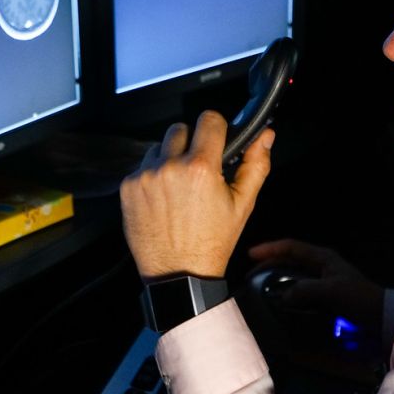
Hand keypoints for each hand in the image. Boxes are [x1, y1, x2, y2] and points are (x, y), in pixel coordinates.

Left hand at [120, 110, 274, 280]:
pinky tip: (163, 198)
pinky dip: (152, 176)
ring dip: (168, 159)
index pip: (209, 120)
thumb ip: (255, 165)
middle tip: (197, 170)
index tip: (217, 140)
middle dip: (191, 144)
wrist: (179, 273)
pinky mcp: (128, 187)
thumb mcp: (242, 205)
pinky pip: (142, 167)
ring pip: (158, 147)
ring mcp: (145, 176)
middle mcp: (170, 167)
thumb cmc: (213, 241)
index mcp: (201, 168)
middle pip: (180, 129)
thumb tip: (265, 135)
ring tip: (178, 187)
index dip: (216, 128)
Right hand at [247, 239, 383, 336]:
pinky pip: (301, 287)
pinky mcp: (327, 293)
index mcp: (322, 257)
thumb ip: (304, 290)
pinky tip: (282, 301)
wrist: (380, 315)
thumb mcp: (330, 291)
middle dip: (270, 264)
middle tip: (252, 275)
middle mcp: (322, 264)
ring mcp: (325, 278)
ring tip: (263, 288)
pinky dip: (289, 291)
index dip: (270, 248)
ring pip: (294, 273)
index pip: (291, 247)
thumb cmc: (357, 297)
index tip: (251, 255)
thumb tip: (282, 297)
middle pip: (290, 259)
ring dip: (278, 278)